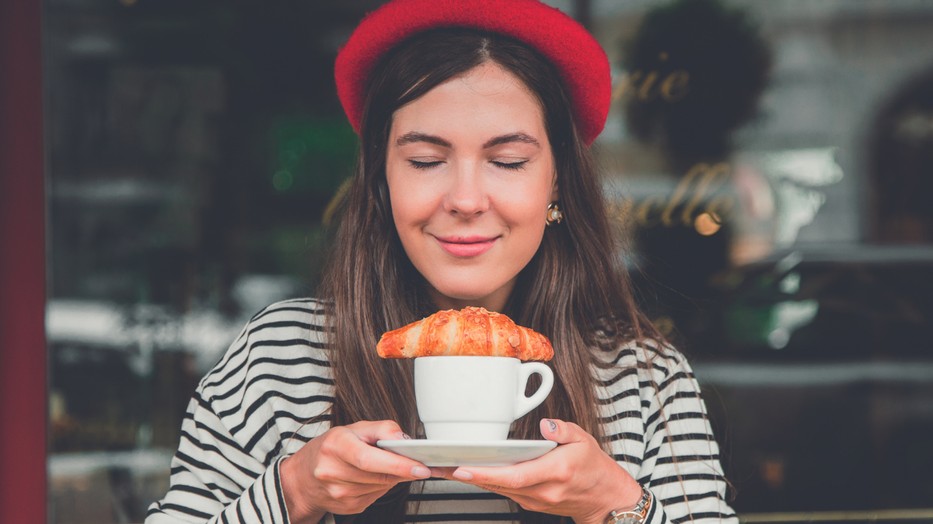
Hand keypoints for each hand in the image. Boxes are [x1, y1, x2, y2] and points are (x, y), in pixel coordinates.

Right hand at [280, 420, 432, 522]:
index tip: (421, 467)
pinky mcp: (347, 507)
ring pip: (382, 487)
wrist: (303, 478)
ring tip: (386, 465)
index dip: (398, 464)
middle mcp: (333, 471)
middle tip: (420, 465)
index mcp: (335, 445)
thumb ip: (382, 429)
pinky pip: (377, 496)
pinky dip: (382, 486)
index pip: (370, 459)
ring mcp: (339, 493)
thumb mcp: (353, 428)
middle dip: (403, 470)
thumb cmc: (330, 448)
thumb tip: (404, 439)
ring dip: (392, 477)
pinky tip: (373, 477)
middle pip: (380, 475)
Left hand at [439, 419, 642, 523]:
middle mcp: (543, 491)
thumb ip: (564, 431)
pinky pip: (505, 492)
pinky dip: (487, 482)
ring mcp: (536, 501)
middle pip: (498, 484)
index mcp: (556, 472)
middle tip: (439, 466)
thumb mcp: (585, 441)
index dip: (485, 473)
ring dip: (473, 479)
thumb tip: (546, 425)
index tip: (462, 467)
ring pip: (498, 490)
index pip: (515, 475)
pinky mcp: (532, 504)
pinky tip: (471, 472)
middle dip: (467, 476)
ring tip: (446, 467)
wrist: (606, 500)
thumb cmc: (596, 469)